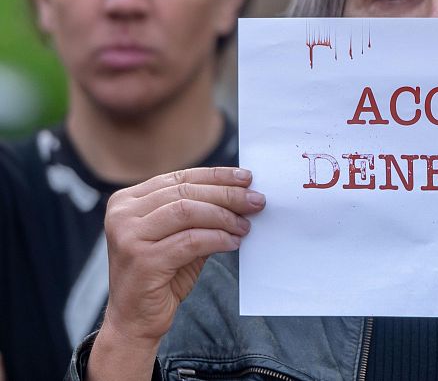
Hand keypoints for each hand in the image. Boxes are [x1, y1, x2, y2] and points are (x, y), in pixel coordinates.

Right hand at [87, 168, 263, 379]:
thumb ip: (200, 214)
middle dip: (227, 195)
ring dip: (224, 216)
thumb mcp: (179, 236)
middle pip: (186, 192)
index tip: (246, 178)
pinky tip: (233, 242)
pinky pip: (190, 240)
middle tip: (256, 201)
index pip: (180, 177)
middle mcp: (122, 214)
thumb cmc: (161, 276)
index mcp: (127, 201)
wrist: (134, 320)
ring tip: (246, 225)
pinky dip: (217, 238)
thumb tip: (241, 195)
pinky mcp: (142, 260)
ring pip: (188, 211)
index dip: (217, 176)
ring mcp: (128, 236)